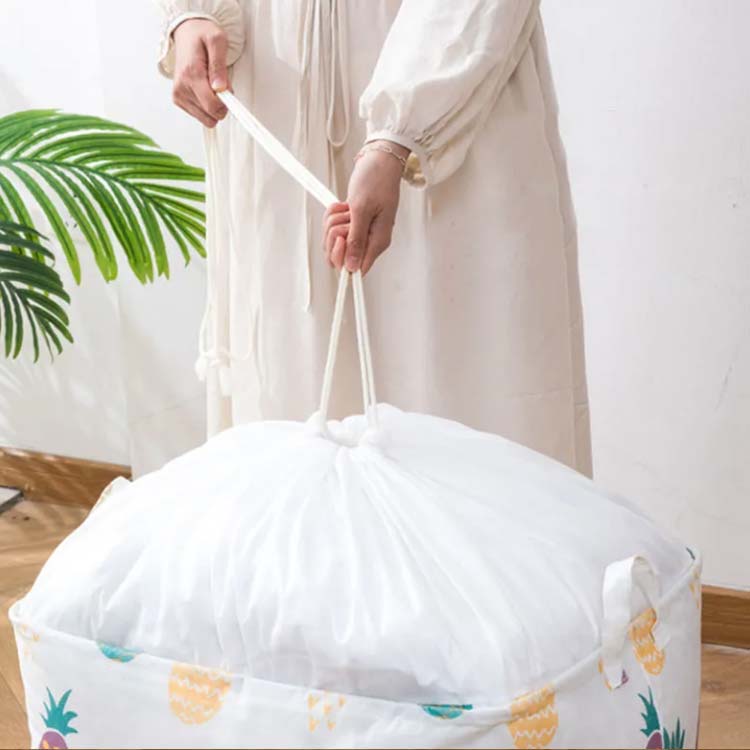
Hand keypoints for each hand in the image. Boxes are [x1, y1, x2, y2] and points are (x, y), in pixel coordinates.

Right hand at [171, 19, 229, 127]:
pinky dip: (207, 106)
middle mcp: (182, 87)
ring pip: (207, 119)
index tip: (230, 92)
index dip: (227, 103)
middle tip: (221, 85)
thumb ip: (219, 65)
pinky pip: (201, 116)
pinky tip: (205, 90)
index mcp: (191, 74)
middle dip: (222, 104)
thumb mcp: (217, 40)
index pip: (213, 106)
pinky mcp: (178, 99)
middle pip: (211, 116)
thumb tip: (220, 88)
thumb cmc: (201, 35)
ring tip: (212, 85)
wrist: (186, 32)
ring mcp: (179, 95)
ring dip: (214, 106)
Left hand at [322, 141, 407, 273]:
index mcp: (378, 241)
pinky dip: (333, 215)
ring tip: (347, 207)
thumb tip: (352, 267)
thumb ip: (356, 240)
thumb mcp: (362, 209)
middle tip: (347, 217)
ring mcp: (361, 232)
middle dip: (335, 235)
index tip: (340, 240)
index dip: (343, 258)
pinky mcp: (353, 223)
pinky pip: (333, 227)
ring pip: (334, 240)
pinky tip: (344, 205)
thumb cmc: (376, 180)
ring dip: (334, 222)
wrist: (379, 160)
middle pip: (340, 255)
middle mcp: (370, 240)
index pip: (357, 268)